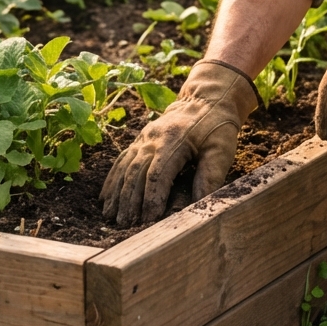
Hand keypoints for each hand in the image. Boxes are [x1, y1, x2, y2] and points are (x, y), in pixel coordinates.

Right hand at [100, 60, 258, 225]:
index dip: (152, 198)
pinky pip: (121, 161)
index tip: (149, 221)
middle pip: (136, 173)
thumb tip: (200, 205)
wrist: (207, 99)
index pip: (157, 174)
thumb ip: (211, 175)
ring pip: (125, 168)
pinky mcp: (140, 140)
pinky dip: (112, 180)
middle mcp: (153, 138)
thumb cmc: (217, 126)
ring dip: (117, 194)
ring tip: (112, 217)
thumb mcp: (221, 149)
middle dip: (130, 201)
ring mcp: (144, 138)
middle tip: (127, 226)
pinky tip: (105, 198)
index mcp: (174, 140)